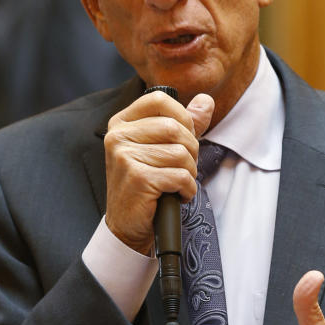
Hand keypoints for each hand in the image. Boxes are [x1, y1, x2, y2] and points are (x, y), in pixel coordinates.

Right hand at [103, 90, 213, 253]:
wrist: (127, 225)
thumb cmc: (145, 184)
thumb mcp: (161, 148)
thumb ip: (184, 123)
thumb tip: (207, 100)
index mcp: (121, 123)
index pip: (159, 99)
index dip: (182, 117)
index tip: (182, 139)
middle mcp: (117, 136)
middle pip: (174, 127)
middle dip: (190, 150)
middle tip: (182, 168)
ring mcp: (124, 156)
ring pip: (180, 153)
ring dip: (189, 172)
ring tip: (176, 183)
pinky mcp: (137, 178)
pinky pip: (180, 176)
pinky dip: (187, 189)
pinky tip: (176, 196)